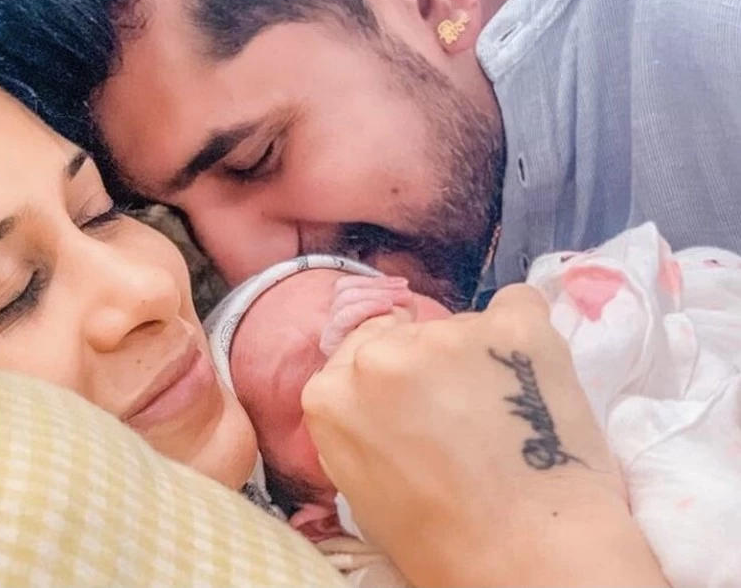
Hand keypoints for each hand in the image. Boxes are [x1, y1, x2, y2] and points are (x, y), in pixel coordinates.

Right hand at [302, 285, 667, 586]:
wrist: (529, 558)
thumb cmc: (441, 542)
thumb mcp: (364, 484)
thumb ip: (361, 422)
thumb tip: (387, 393)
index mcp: (328, 394)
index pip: (355, 356)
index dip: (390, 382)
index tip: (416, 407)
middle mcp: (377, 354)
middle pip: (402, 335)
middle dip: (427, 365)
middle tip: (462, 413)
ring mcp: (445, 334)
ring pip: (458, 326)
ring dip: (475, 356)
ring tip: (506, 412)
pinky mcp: (513, 325)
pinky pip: (517, 306)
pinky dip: (525, 335)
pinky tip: (533, 376)